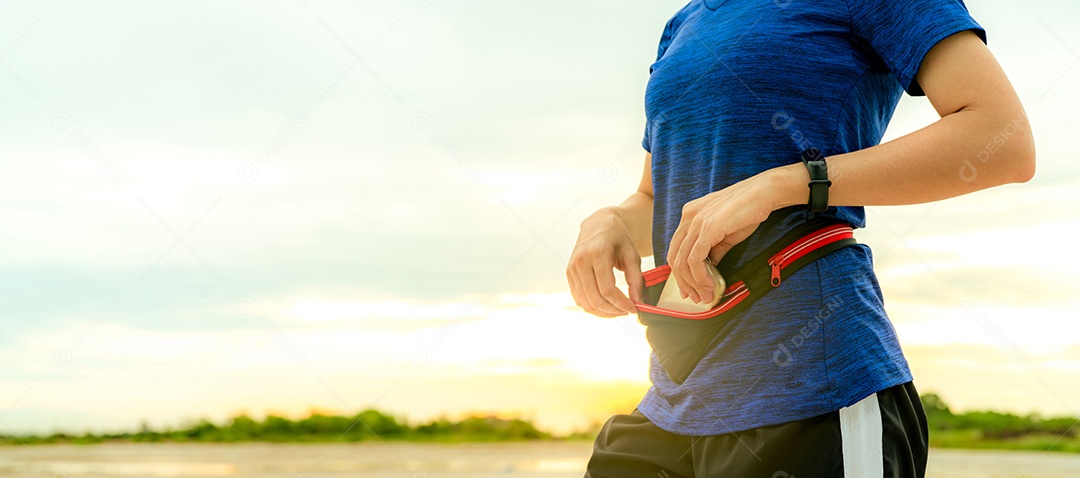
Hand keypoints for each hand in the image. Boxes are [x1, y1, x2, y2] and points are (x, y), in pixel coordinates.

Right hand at [566, 208, 644, 317]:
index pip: (607, 289)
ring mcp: (572, 269)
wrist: (599, 224)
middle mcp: (580, 262)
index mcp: (596, 253)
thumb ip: (636, 279)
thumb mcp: (632, 254)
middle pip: (595, 299)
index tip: (634, 309)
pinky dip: (594, 307)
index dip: (621, 304)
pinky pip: (580, 299)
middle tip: (627, 311)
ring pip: (586, 303)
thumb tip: (637, 302)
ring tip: (619, 310)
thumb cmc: (617, 238)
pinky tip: (607, 305)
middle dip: (613, 311)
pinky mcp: (569, 275)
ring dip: (604, 312)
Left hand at [666, 171, 784, 303]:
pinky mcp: (707, 228)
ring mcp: (695, 221)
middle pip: (674, 257)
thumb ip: (713, 249)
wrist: (764, 192)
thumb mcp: (724, 232)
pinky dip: (700, 276)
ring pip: (682, 261)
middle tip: (696, 297)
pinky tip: (710, 284)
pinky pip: (695, 259)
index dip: (680, 272)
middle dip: (684, 282)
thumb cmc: (748, 210)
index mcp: (689, 215)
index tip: (689, 289)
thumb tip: (707, 269)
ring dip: (693, 283)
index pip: (676, 248)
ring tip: (706, 295)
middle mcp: (688, 217)